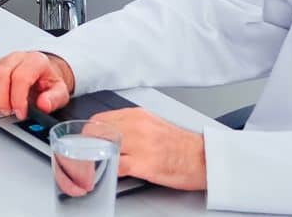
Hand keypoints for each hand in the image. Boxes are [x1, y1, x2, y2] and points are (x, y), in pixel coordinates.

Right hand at [0, 50, 74, 119]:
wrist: (40, 74)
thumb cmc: (47, 82)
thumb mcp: (60, 91)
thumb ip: (54, 99)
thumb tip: (44, 104)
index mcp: (34, 61)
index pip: (21, 76)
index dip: (18, 98)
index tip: (21, 113)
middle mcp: (14, 59)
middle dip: (1, 99)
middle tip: (9, 112)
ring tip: (3, 110)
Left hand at [91, 108, 207, 190]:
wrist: (205, 158)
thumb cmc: (182, 146)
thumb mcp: (154, 125)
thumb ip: (131, 126)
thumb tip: (110, 135)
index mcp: (137, 116)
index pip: (99, 120)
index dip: (89, 133)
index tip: (86, 142)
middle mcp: (137, 126)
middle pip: (97, 133)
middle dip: (87, 146)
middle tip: (86, 157)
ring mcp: (141, 145)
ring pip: (103, 148)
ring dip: (95, 159)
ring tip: (93, 167)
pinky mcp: (146, 164)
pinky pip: (117, 166)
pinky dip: (108, 171)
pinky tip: (107, 175)